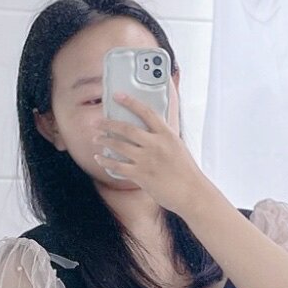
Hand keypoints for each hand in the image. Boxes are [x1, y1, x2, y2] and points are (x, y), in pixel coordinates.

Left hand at [95, 89, 207, 216]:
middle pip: (126, 128)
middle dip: (108, 124)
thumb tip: (150, 131)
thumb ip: (163, 137)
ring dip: (104, 141)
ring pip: (119, 146)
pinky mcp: (141, 175)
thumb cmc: (186, 171)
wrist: (191, 192)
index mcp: (166, 134)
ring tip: (96, 138)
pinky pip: (118, 166)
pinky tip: (99, 158)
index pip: (146, 112)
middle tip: (97, 122)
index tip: (117, 95)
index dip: (130, 102)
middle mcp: (155, 144)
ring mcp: (147, 160)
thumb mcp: (177, 146)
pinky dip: (106, 161)